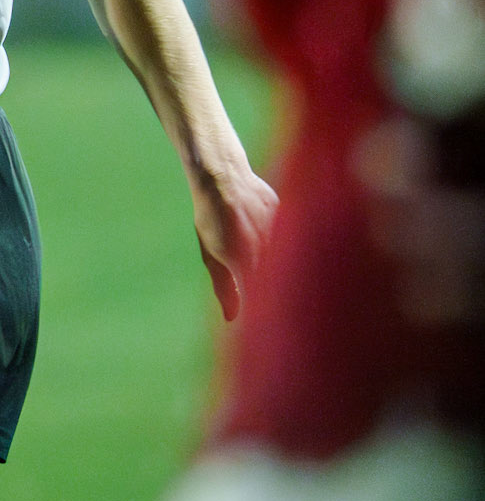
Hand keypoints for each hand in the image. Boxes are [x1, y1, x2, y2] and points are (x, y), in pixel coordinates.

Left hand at [191, 161, 277, 320]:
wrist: (222, 175)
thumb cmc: (211, 216)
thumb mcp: (211, 253)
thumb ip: (224, 287)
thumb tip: (231, 318)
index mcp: (243, 262)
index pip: (259, 299)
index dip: (263, 314)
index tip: (265, 325)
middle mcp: (265, 248)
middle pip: (279, 281)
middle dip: (280, 296)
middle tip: (282, 310)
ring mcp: (278, 229)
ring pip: (288, 258)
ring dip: (286, 269)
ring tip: (289, 282)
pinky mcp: (286, 215)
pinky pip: (290, 235)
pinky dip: (287, 243)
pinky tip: (284, 244)